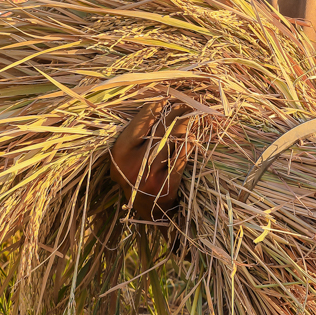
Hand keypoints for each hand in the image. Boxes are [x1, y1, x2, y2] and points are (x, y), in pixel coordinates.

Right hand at [109, 103, 189, 220]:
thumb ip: (137, 136)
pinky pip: (182, 156)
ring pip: (173, 139)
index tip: (169, 99)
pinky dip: (190, 142)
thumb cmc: (139, 180)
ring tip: (194, 114)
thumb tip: (159, 105)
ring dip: (186, 123)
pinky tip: (196, 134)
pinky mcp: (167, 185)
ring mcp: (150, 175)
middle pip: (160, 127)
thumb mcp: (128, 159)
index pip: (142, 120)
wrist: (151, 216)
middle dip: (176, 111)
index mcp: (119, 154)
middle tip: (187, 103)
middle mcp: (132, 164)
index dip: (158, 106)